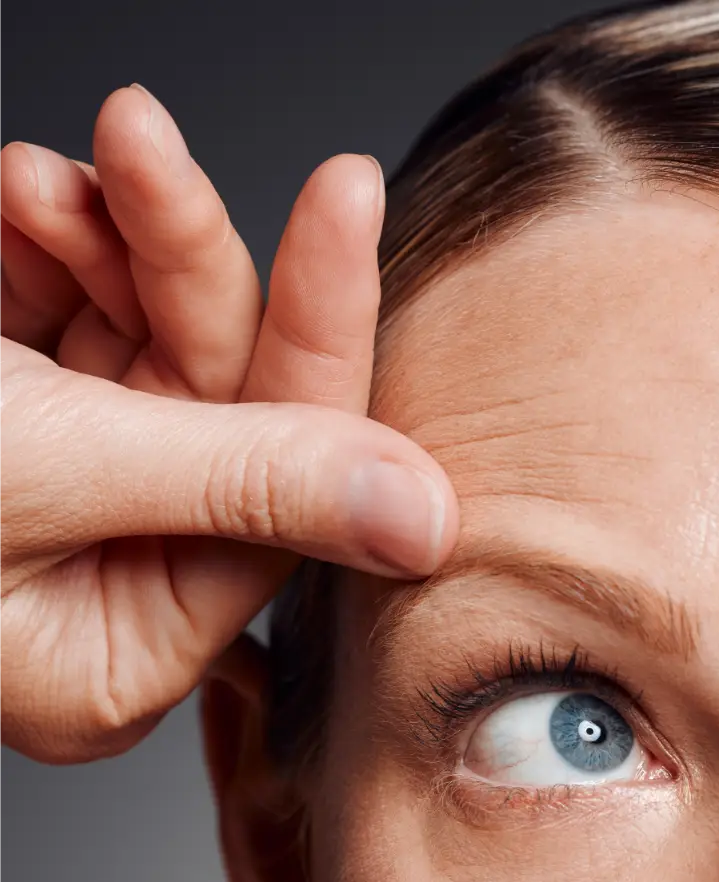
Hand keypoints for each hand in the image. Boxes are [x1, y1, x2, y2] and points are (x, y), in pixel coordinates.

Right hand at [0, 86, 458, 761]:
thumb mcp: (44, 472)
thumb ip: (248, 483)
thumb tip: (429, 520)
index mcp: (116, 653)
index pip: (281, 481)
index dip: (316, 328)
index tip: (347, 197)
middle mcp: (106, 586)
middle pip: (223, 398)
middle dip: (182, 256)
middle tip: (142, 143)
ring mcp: (67, 503)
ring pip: (156, 341)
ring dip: (105, 236)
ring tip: (35, 176)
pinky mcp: (24, 425)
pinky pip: (77, 319)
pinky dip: (47, 245)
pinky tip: (9, 197)